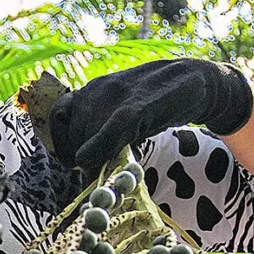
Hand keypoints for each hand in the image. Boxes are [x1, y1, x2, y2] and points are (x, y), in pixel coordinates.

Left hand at [45, 59, 253, 176]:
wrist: (193, 81)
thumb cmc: (157, 102)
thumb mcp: (123, 111)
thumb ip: (101, 129)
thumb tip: (82, 164)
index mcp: (92, 90)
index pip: (59, 116)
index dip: (62, 143)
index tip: (72, 162)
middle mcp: (98, 89)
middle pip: (75, 133)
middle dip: (84, 157)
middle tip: (102, 172)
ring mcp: (117, 95)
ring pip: (89, 135)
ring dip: (96, 159)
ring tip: (114, 167)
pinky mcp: (138, 105)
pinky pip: (112, 128)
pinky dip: (99, 146)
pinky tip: (94, 162)